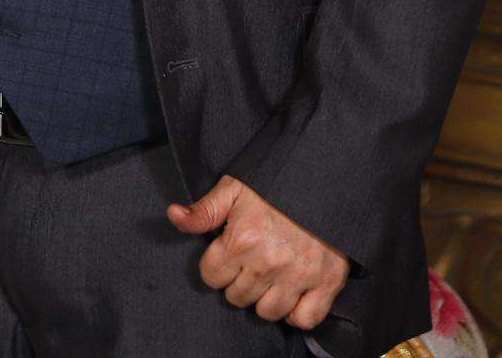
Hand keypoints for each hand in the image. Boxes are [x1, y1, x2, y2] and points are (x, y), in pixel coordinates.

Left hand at [168, 175, 347, 329]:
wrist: (323, 182)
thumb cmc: (275, 186)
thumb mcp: (233, 189)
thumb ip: (203, 210)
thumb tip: (174, 215)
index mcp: (242, 240)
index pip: (211, 277)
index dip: (216, 265)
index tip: (228, 253)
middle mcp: (269, 263)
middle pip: (236, 297)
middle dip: (238, 281)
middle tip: (250, 262)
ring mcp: (299, 276)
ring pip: (267, 312)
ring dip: (264, 299)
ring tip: (269, 277)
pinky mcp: (327, 283)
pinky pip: (304, 319)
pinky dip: (296, 313)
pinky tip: (291, 295)